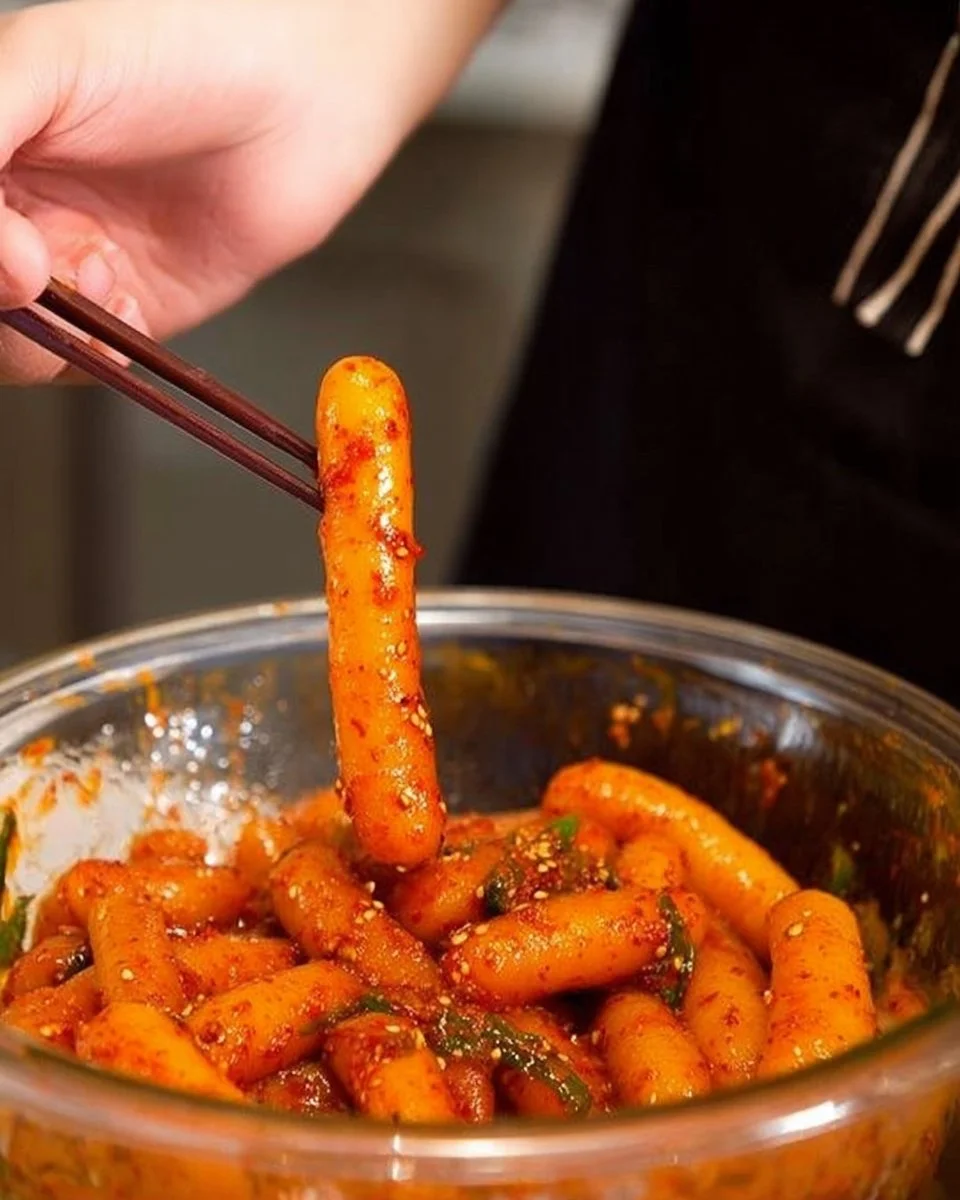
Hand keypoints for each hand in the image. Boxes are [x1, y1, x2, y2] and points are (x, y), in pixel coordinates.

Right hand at [0, 0, 501, 382]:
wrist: (305, 95)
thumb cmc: (182, 48)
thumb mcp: (48, 63)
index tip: (13, 254)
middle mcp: (13, 210)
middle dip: (0, 305)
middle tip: (42, 272)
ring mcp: (70, 265)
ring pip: (15, 345)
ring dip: (45, 335)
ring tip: (103, 274)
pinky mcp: (131, 311)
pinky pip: (85, 364)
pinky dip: (96, 354)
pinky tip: (130, 301)